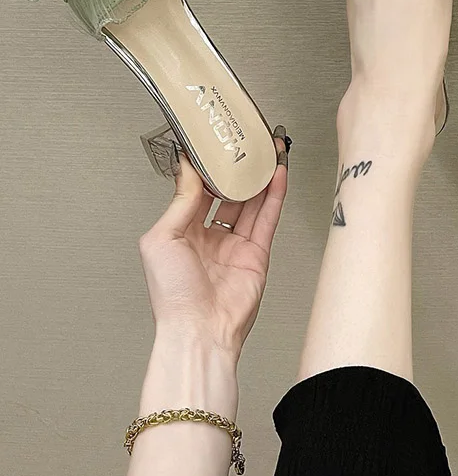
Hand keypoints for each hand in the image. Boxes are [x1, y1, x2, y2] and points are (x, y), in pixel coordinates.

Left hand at [139, 130, 288, 357]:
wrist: (200, 329)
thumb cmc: (173, 296)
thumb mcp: (161, 238)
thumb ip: (181, 201)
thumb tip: (189, 169)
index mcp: (182, 234)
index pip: (198, 192)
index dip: (207, 169)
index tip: (214, 147)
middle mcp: (209, 238)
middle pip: (228, 195)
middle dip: (238, 171)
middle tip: (245, 146)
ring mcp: (235, 246)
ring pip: (251, 203)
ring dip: (260, 178)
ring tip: (267, 153)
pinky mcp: (257, 254)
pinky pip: (267, 218)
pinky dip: (274, 195)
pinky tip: (277, 175)